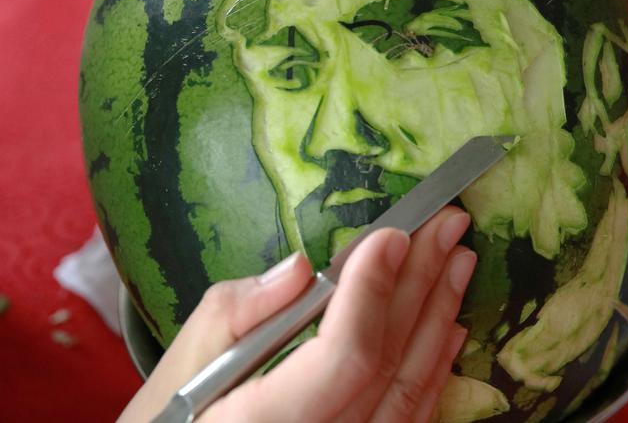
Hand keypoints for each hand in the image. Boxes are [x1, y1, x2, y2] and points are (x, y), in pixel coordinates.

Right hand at [118, 207, 476, 422]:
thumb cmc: (169, 419)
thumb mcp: (181, 361)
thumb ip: (237, 313)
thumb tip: (303, 268)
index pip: (342, 358)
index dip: (372, 292)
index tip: (392, 234)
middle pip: (384, 365)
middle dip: (420, 285)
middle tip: (449, 225)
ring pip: (408, 392)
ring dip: (437, 319)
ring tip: (459, 261)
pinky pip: (408, 418)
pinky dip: (433, 369)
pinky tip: (449, 325)